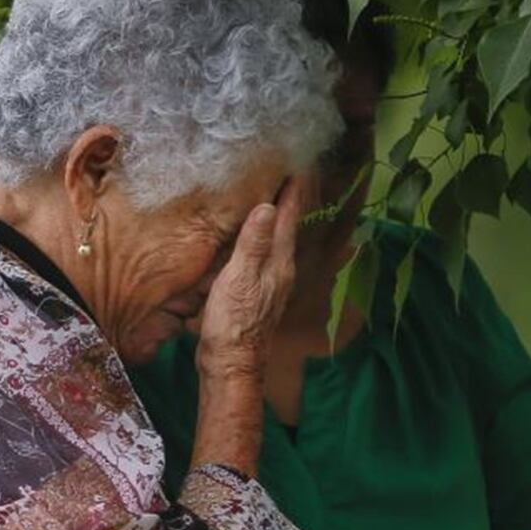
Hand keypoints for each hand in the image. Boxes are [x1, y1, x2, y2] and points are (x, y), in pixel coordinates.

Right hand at [190, 177, 304, 476]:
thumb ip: (252, 244)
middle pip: (288, 228)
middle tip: (291, 173)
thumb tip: (266, 206)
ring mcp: (271, 284)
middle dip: (290, 201)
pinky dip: (263, 239)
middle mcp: (281, 271)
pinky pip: (265, 256)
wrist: (231, 364)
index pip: (288, 219)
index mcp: (278, 263)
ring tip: (275, 198)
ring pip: (278, 243)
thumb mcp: (238, 279)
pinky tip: (255, 239)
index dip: (292, 192)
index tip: (299, 165)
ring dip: (278, 220)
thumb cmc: (233, 323)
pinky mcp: (258, 294)